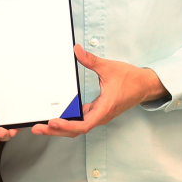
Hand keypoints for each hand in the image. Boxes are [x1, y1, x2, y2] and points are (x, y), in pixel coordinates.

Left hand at [31, 45, 165, 137]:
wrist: (145, 85)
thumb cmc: (131, 79)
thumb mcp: (109, 67)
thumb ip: (91, 60)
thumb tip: (77, 50)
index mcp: (104, 109)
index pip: (83, 124)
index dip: (67, 125)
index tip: (53, 122)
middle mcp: (100, 116)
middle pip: (76, 130)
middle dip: (56, 131)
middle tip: (37, 128)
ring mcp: (99, 115)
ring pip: (78, 127)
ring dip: (60, 128)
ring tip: (42, 126)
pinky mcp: (98, 111)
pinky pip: (81, 120)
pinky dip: (68, 121)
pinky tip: (57, 117)